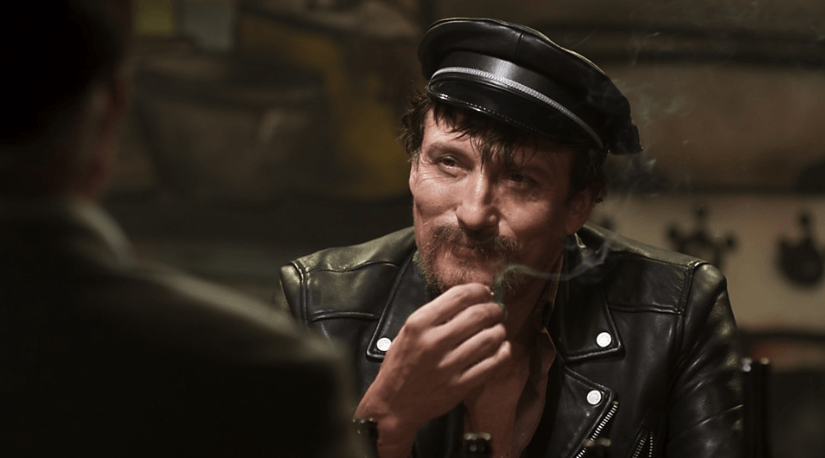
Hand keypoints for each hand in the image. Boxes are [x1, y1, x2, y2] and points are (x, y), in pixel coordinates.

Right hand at [354, 283, 509, 457]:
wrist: (393, 404)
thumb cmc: (400, 366)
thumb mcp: (407, 332)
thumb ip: (434, 316)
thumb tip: (467, 301)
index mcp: (419, 324)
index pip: (458, 297)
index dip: (479, 291)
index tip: (486, 292)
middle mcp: (433, 342)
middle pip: (477, 315)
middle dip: (494, 309)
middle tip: (497, 311)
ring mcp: (448, 365)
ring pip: (488, 339)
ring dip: (499, 330)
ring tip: (498, 330)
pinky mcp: (459, 386)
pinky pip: (491, 365)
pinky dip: (503, 353)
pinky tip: (502, 348)